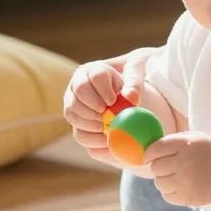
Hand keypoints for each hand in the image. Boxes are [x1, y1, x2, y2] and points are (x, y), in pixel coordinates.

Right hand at [63, 48, 156, 162]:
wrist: (129, 98)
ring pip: (73, 115)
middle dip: (93, 108)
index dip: (103, 90)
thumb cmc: (132, 81)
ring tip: (109, 128)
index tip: (114, 101)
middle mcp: (77, 86)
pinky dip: (94, 140)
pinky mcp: (78, 124)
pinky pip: (80, 134)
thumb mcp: (138, 75)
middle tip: (107, 117)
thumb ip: (135, 83)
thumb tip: (131, 97)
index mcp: (92, 70)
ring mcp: (74, 106)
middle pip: (78, 95)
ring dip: (92, 124)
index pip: (95, 76)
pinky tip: (109, 140)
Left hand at [146, 132, 210, 206]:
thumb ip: (171, 140)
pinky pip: (166, 195)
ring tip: (176, 177)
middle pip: (155, 167)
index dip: (149, 154)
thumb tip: (145, 148)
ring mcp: (186, 181)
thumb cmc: (206, 153)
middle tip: (168, 167)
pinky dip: (169, 191)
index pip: (155, 149)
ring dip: (163, 180)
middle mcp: (185, 162)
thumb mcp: (194, 138)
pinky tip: (180, 186)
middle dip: (158, 167)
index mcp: (186, 144)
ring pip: (159, 183)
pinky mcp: (188, 197)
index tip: (150, 156)